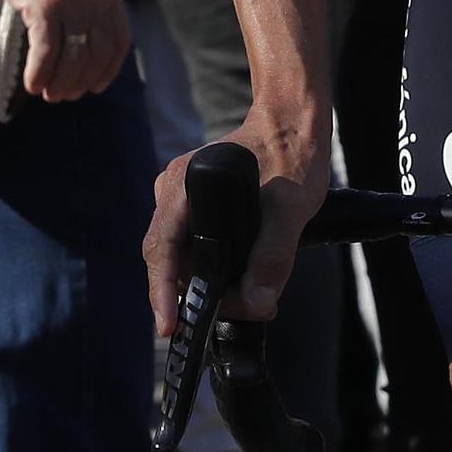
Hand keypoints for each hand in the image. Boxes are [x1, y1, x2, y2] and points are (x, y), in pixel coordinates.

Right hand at [0, 0, 129, 101]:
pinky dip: (40, 74)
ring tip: (48, 94)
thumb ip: (92, 6)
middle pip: (96, 53)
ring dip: (61, 83)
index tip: (95, 87)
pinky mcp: (43, 6)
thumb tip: (89, 54)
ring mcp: (70, 1)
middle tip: (64, 96)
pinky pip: (46, 52)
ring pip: (73, 57)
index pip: (119, 39)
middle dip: (80, 81)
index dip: (109, 69)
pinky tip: (32, 84)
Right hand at [143, 114, 330, 338]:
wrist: (291, 125)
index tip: (169, 326)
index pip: (160, 247)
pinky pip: (193, 247)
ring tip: (252, 297)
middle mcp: (173, 191)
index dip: (161, 291)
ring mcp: (180, 199)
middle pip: (171, 260)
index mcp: (185, 184)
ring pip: (183, 257)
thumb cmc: (291, 156)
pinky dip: (215, 268)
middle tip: (245, 309)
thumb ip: (274, 256)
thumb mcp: (291, 207)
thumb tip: (257, 305)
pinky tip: (244, 279)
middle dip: (201, 294)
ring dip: (211, 283)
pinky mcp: (193, 207)